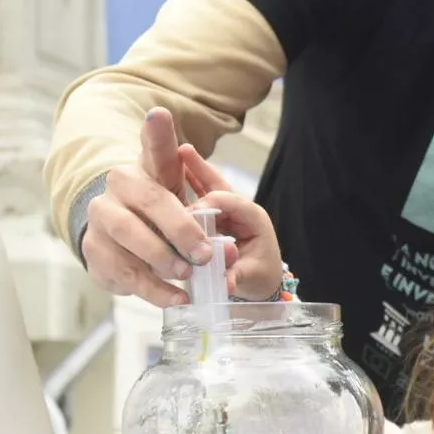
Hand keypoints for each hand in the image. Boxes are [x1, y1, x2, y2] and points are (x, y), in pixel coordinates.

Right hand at [81, 108, 213, 307]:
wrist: (119, 238)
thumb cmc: (160, 215)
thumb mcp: (185, 202)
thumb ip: (209, 210)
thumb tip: (229, 243)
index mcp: (146, 168)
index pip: (154, 148)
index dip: (157, 133)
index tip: (160, 116)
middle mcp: (118, 186)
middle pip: (148, 200)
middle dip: (179, 229)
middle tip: (204, 253)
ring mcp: (102, 218)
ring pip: (129, 237)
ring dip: (163, 260)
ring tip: (188, 276)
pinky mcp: (94, 251)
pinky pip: (124, 272)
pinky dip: (153, 289)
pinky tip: (175, 296)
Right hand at [179, 145, 283, 300]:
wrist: (262, 280)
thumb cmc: (259, 276)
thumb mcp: (251, 279)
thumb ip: (237, 276)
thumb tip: (225, 282)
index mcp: (254, 219)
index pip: (231, 201)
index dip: (209, 202)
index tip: (187, 211)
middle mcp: (240, 210)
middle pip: (218, 185)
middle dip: (200, 171)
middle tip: (181, 153)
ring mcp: (227, 211)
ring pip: (208, 186)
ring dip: (192, 171)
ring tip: (177, 152)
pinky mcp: (216, 215)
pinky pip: (200, 196)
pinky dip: (188, 184)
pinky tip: (171, 172)